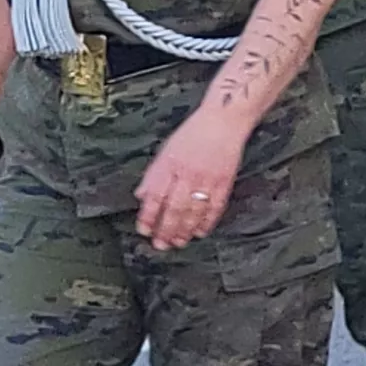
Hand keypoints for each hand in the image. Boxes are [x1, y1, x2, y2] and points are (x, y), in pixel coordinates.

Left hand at [135, 116, 251, 249]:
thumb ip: (154, 174)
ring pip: (193, 212)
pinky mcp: (224, 182)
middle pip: (173, 208)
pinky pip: (214, 208)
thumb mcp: (167, 149)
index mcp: (169, 163)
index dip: (148, 216)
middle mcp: (187, 173)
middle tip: (160, 244)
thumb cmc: (194, 133)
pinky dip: (206, 223)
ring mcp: (207, 179)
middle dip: (165, 230)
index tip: (143, 230)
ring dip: (184, 230)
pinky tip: (199, 232)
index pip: (154, 195)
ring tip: (178, 242)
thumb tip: (141, 195)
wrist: (224, 121)